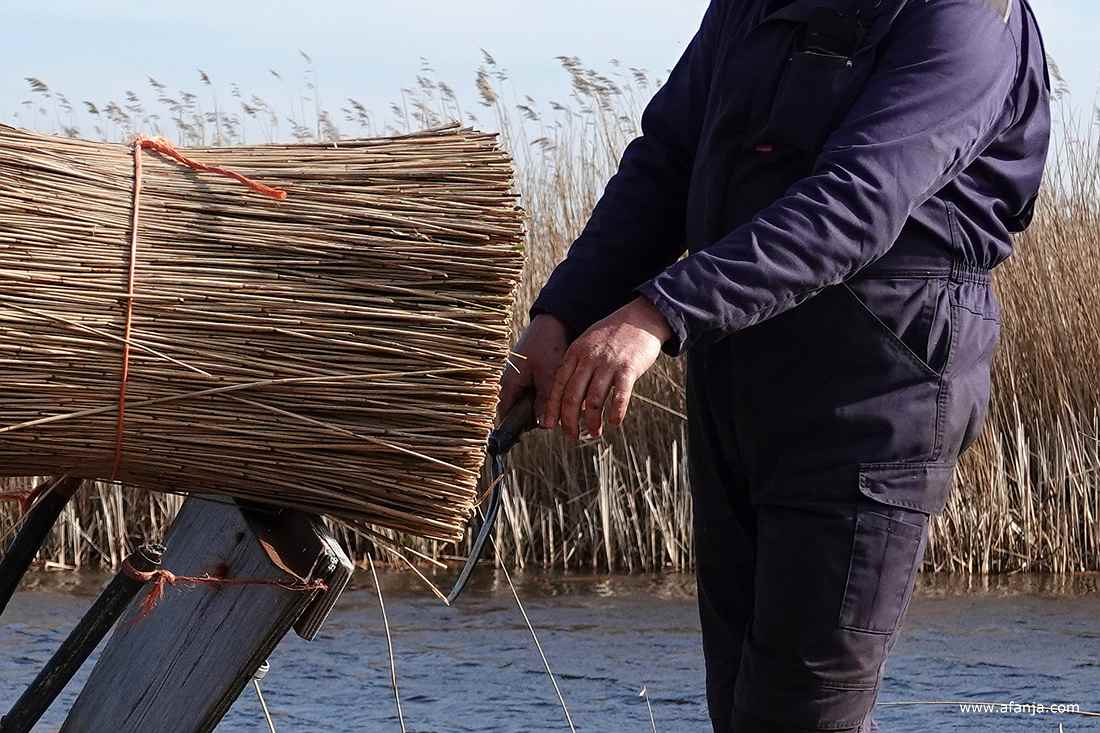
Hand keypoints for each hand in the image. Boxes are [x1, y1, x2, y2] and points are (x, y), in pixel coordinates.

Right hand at [498, 313, 569, 426]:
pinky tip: (560, 392)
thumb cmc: (547, 344)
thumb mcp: (548, 374)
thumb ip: (546, 400)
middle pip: (519, 412)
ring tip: (560, 401)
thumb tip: (544, 426)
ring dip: (543, 405)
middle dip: (536, 416)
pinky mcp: (530, 375)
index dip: (519, 426)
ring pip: (529, 402)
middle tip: (555, 414)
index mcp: (508, 384)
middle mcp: (510, 383)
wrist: (553, 321)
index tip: (536, 429)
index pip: (506, 416)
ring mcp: (519, 379)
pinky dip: (546, 394)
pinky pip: (535, 392)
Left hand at [544, 297, 670, 439]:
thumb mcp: (588, 343)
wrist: (641, 317)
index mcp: (575, 353)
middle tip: (571, 435)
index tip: (548, 425)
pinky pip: (619, 396)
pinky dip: (615, 412)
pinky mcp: (628, 368)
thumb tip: (567, 395)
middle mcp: (588, 359)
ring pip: (593, 400)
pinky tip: (614, 422)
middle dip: (569, 421)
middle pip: (572, 396)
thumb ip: (577, 365)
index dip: (552, 408)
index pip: (557, 385)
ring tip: (594, 432)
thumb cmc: (613, 334)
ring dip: (592, 421)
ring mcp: (608, 364)